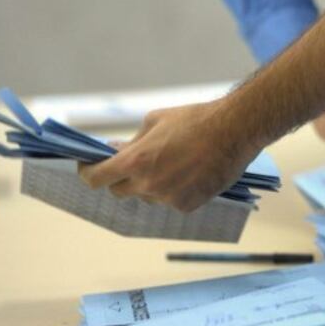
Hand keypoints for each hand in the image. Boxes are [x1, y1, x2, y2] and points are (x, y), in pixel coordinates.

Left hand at [79, 99, 254, 211]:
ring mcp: (169, 198)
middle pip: (119, 191)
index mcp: (136, 161)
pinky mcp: (188, 206)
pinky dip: (174, 191)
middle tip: (134, 164)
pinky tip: (190, 173)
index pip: (97, 178)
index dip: (89, 173)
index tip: (90, 168)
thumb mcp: (155, 121)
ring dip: (151, 184)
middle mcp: (149, 184)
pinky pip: (171, 202)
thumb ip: (132, 141)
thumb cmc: (195, 119)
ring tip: (173, 163)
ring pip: (148, 197)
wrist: (235, 130)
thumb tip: (115, 150)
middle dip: (121, 178)